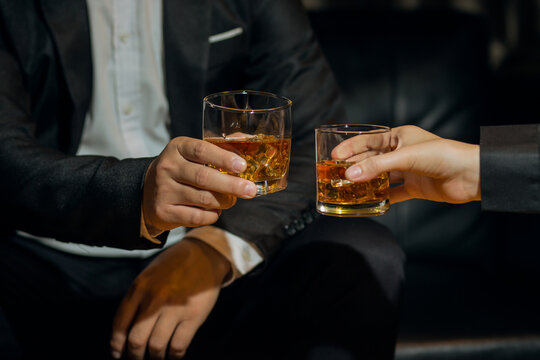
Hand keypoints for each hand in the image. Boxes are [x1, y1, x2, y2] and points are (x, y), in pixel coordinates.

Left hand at [110, 238, 229, 358]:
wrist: (205, 254)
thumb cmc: (177, 264)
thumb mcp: (150, 274)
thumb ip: (139, 297)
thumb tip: (128, 327)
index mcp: (140, 287)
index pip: (120, 322)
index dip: (117, 343)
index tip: (118, 353)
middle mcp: (154, 299)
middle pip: (136, 339)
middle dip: (134, 355)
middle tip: (137, 358)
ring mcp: (174, 308)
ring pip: (156, 346)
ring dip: (155, 357)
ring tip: (157, 358)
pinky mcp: (193, 315)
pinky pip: (178, 345)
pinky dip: (174, 355)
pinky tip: (174, 354)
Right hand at [143, 137, 256, 233]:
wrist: (149, 193)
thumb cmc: (182, 170)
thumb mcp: (192, 154)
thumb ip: (219, 148)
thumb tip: (248, 141)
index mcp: (177, 148)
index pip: (201, 150)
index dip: (224, 158)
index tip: (242, 166)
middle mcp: (167, 167)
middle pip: (203, 177)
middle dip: (231, 185)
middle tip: (250, 190)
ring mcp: (163, 190)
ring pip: (203, 199)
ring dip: (224, 202)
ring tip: (230, 200)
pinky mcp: (163, 212)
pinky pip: (196, 217)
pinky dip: (212, 215)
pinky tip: (214, 211)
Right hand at [337, 125, 480, 203]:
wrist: (472, 175)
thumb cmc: (443, 156)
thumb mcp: (406, 157)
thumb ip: (377, 167)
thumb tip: (349, 176)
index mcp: (400, 136)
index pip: (369, 141)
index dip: (350, 148)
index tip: (333, 156)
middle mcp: (402, 152)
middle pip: (372, 160)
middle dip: (354, 167)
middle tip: (335, 176)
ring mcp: (408, 171)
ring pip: (380, 177)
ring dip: (365, 183)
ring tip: (346, 190)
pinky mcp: (414, 188)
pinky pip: (392, 193)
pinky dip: (380, 198)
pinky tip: (368, 203)